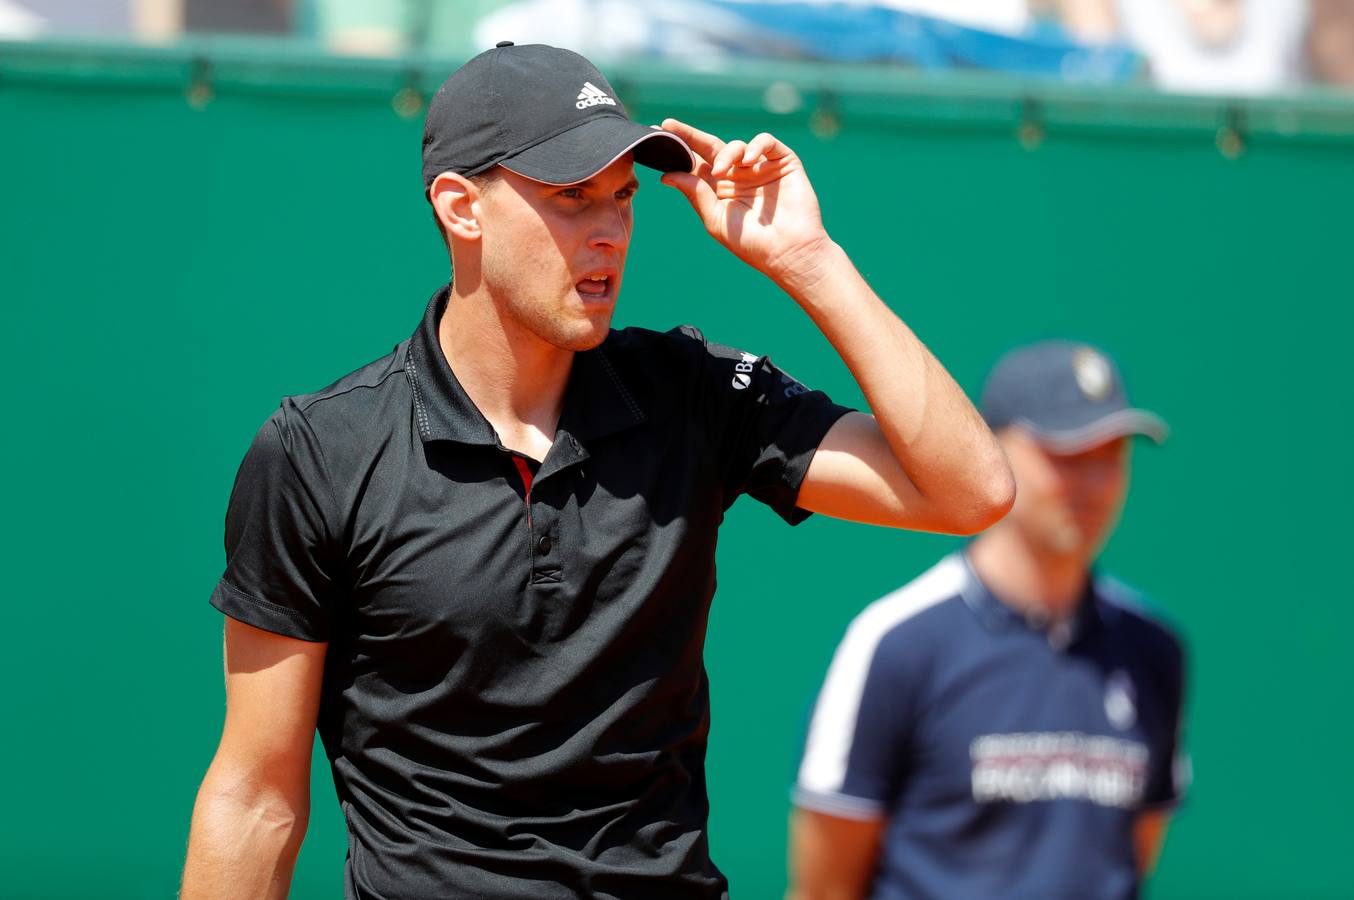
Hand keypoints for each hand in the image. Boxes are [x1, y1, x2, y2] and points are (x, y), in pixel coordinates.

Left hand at [660, 118, 831, 286]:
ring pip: (736, 146)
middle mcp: (737, 176)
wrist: (789, 251)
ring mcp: (759, 167)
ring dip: (725, 154)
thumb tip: (667, 175)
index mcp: (719, 190)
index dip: (678, 151)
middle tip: (669, 126)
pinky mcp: (782, 161)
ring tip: (721, 171)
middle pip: (710, 148)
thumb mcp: (716, 219)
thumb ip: (696, 194)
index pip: (695, 165)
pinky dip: (755, 146)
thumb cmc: (752, 243)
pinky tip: (748, 161)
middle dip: (689, 135)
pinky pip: (766, 142)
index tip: (655, 137)